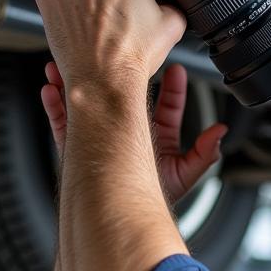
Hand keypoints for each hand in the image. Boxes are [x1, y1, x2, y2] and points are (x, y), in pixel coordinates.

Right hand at [41, 60, 227, 202]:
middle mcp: (129, 133)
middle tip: (119, 51)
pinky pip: (63, 123)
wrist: (120, 219)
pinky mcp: (79, 148)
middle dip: (120, 71)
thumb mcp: (183, 176)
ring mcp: (103, 137)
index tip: (175, 68)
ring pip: (89, 101)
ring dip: (80, 81)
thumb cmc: (148, 200)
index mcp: (157, 137)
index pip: (167, 105)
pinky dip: (55, 105)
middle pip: (124, 93)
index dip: (172, 85)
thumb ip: (203, 154)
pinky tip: (50, 89)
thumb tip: (220, 132)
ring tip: (74, 62)